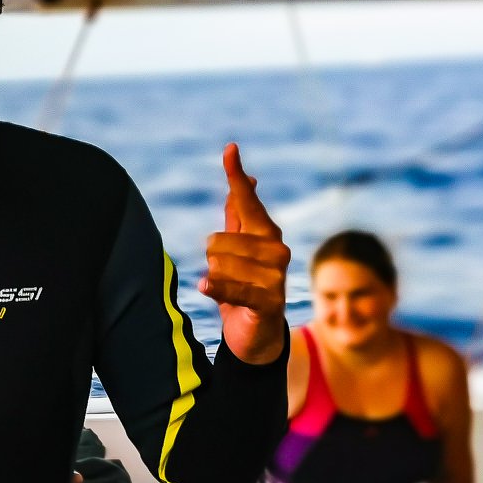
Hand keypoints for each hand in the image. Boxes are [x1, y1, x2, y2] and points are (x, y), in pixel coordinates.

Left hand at [199, 143, 288, 363]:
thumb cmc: (246, 285)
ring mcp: (276, 276)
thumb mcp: (240, 248)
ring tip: (232, 290)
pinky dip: (214, 288)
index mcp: (267, 233)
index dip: (235, 175)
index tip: (229, 148)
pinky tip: (206, 287)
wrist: (258, 334)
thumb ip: (241, 214)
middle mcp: (277, 250)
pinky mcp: (269, 301)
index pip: (246, 200)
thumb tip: (248, 179)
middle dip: (212, 260)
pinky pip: (229, 287)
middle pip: (217, 240)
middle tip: (228, 277)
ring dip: (216, 279)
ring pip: (218, 264)